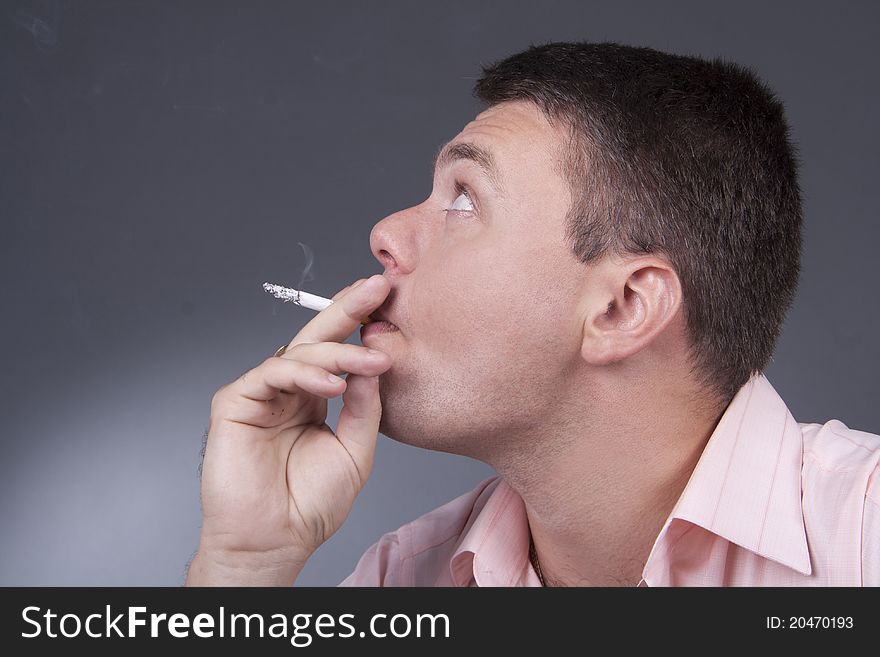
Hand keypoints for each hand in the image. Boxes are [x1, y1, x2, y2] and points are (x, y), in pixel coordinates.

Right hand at [186, 274, 391, 584]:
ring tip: (372, 360)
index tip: (389, 297)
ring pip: (299, 353)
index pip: (337, 350)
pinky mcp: (235, 401)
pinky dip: (305, 374)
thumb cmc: (312, 503)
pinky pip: (272, 373)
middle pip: (317, 337)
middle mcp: (288, 389)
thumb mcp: (356, 451)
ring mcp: (261, 393)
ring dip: (339, 353)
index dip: (360, 322)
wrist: (276, 541)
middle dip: (349, 308)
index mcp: (314, 396)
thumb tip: (375, 364)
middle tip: (379, 286)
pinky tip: (334, 386)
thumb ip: (365, 407)